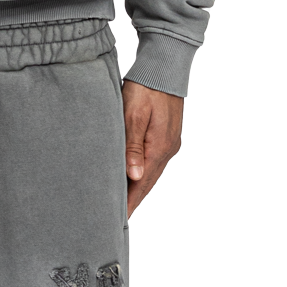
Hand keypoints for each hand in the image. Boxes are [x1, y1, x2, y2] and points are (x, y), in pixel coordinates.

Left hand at [122, 80, 182, 216]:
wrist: (163, 67)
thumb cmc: (145, 87)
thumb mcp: (133, 115)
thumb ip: (132, 147)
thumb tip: (134, 177)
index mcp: (159, 147)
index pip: (142, 184)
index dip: (129, 202)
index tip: (118, 219)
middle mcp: (167, 149)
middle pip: (148, 182)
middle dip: (133, 199)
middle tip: (118, 217)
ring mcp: (169, 142)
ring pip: (151, 172)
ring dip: (138, 187)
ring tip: (123, 201)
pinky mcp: (166, 135)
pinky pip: (154, 161)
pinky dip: (143, 172)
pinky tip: (133, 176)